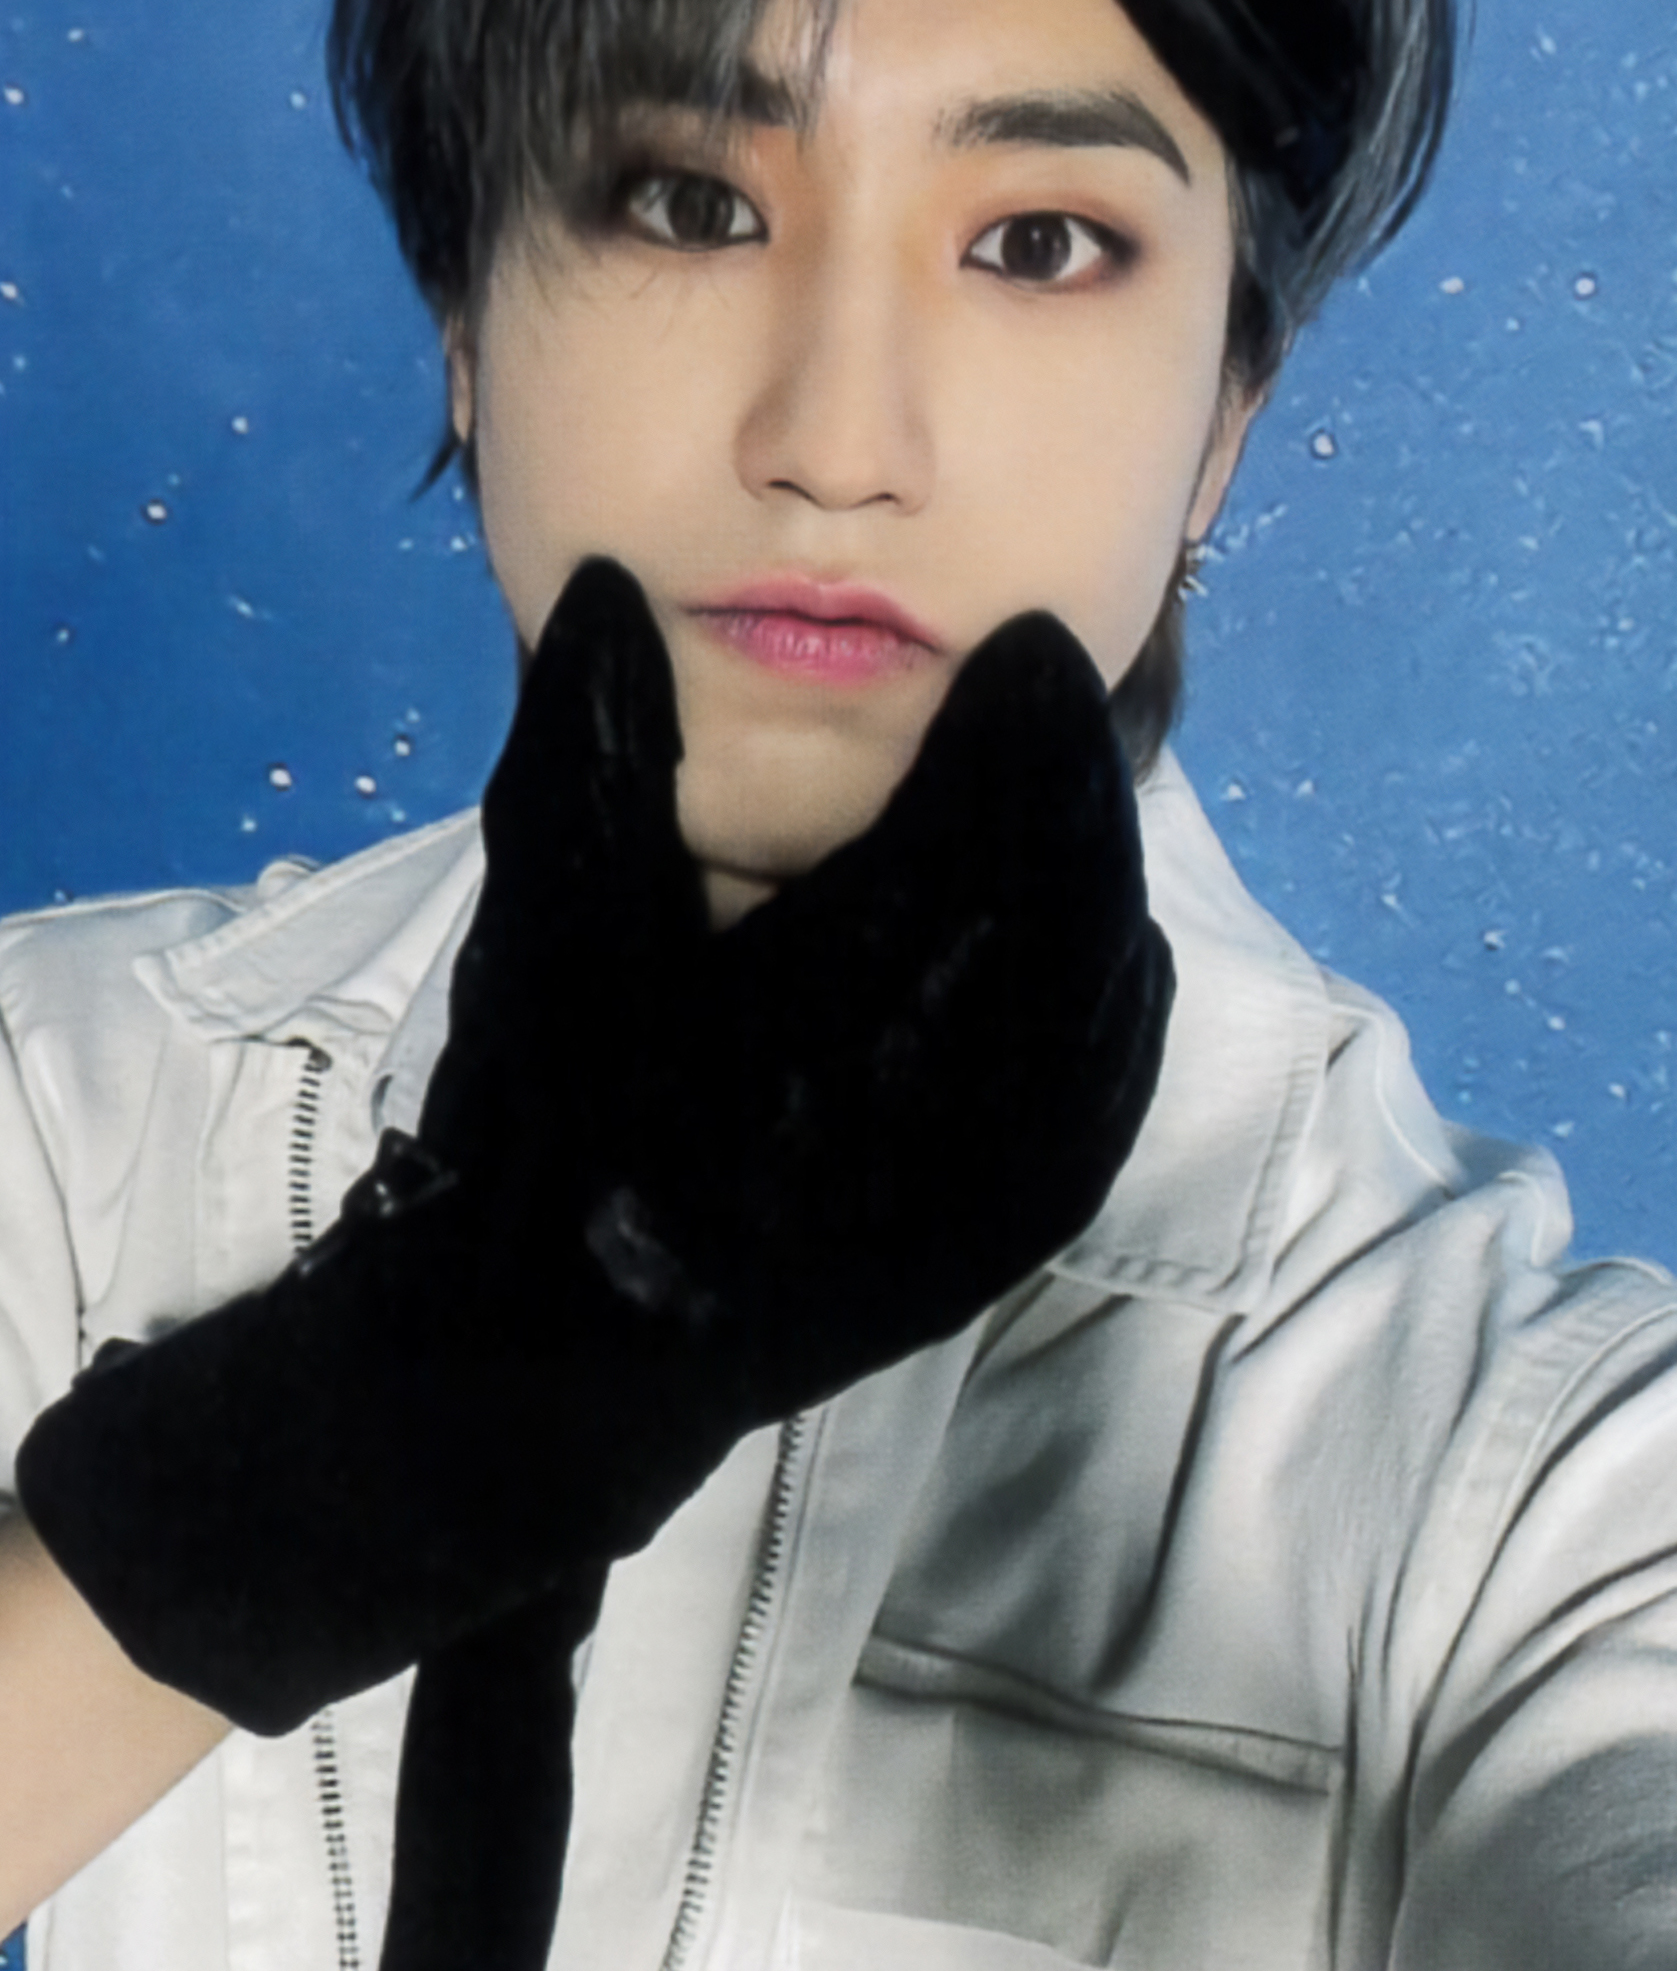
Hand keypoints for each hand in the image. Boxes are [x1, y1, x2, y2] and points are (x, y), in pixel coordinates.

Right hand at [16, 561, 1171, 1733]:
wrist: (548, 1375)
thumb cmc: (540, 1137)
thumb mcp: (548, 930)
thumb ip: (591, 752)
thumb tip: (618, 595)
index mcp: (841, 1014)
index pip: (984, 833)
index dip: (1023, 723)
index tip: (1032, 642)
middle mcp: (947, 1108)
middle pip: (1071, 905)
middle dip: (1072, 784)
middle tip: (1060, 689)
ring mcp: (991, 1190)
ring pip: (1108, 995)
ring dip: (1101, 877)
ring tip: (1072, 785)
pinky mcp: (1000, 1244)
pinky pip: (1107, 1095)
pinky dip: (1114, 994)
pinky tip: (1095, 936)